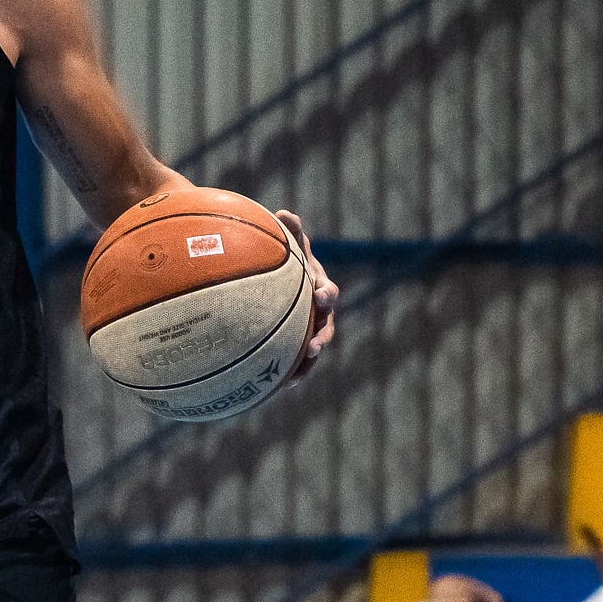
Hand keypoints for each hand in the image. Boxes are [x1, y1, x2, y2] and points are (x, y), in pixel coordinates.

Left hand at [276, 209, 337, 382]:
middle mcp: (319, 312)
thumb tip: (284, 213)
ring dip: (306, 365)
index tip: (319, 297)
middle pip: (325, 328)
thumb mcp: (289, 245)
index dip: (325, 296)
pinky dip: (289, 374)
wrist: (280, 276)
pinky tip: (275, 388)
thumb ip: (290, 233)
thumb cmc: (285, 259)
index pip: (327, 293)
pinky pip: (294, 362)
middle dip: (321, 339)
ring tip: (295, 379)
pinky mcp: (297, 344)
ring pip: (311, 349)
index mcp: (319, 288)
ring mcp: (309, 329)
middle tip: (311, 348)